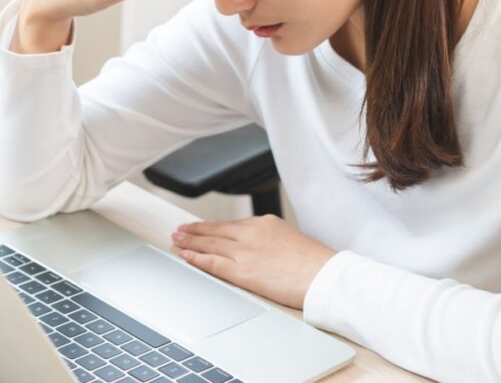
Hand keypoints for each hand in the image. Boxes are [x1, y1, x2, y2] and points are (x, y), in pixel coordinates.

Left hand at [171, 214, 336, 309]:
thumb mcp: (291, 240)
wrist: (323, 276)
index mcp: (266, 223)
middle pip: (216, 230)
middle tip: (180, 229)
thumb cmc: (315, 263)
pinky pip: (213, 263)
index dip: (213, 227)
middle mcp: (252, 233)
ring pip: (210, 244)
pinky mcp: (243, 271)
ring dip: (191, 241)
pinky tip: (185, 255)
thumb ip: (272, 241)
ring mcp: (245, 251)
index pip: (232, 225)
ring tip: (177, 239)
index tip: (202, 227)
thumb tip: (262, 250)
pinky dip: (196, 258)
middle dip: (196, 230)